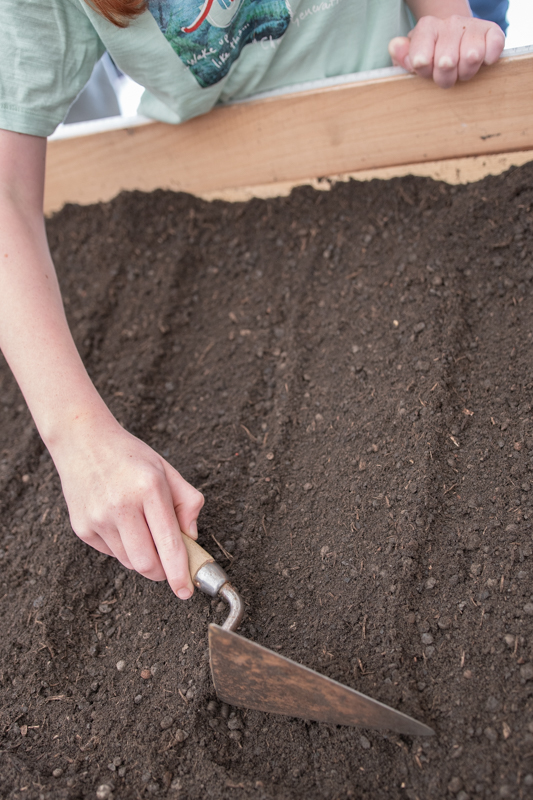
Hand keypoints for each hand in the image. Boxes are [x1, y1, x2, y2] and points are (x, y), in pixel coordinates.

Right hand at [52, 418, 203, 598]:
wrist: (83, 441)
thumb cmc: (130, 456)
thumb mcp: (167, 470)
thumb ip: (187, 502)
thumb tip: (191, 537)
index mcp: (149, 489)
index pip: (169, 544)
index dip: (180, 573)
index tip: (186, 590)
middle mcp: (121, 506)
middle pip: (147, 565)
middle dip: (163, 572)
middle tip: (170, 564)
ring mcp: (98, 519)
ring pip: (129, 562)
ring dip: (143, 558)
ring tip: (142, 530)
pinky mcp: (83, 528)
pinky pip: (111, 553)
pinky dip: (123, 548)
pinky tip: (121, 523)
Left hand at [389, 15, 504, 87]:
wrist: (457, 41)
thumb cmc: (431, 56)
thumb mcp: (412, 58)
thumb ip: (401, 56)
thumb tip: (396, 47)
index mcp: (427, 28)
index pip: (421, 58)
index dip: (424, 72)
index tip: (426, 71)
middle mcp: (450, 22)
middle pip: (446, 63)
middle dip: (445, 78)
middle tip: (445, 76)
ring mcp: (472, 25)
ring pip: (471, 57)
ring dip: (466, 72)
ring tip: (461, 70)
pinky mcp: (492, 31)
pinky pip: (493, 49)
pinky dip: (488, 60)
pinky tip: (481, 62)